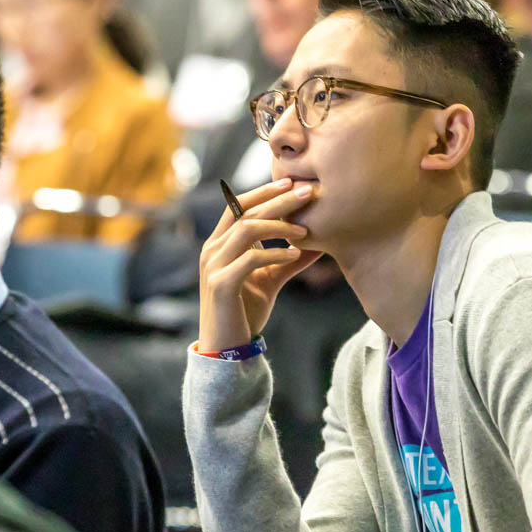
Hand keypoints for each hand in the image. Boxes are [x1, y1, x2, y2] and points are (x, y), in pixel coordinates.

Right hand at [198, 178, 320, 351]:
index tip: (292, 182)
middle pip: (245, 211)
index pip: (239, 205)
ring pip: (246, 229)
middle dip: (278, 199)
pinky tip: (294, 254)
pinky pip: (250, 259)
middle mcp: (212, 249)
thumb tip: (319, 242)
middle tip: (307, 192)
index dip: (265, 192)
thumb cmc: (245, 312)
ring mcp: (213, 266)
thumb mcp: (270, 280)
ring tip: (305, 230)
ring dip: (279, 226)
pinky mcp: (221, 284)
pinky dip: (275, 253)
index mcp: (220, 244)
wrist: (226, 349)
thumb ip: (288, 260)